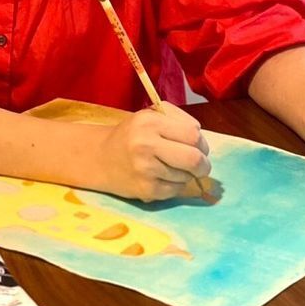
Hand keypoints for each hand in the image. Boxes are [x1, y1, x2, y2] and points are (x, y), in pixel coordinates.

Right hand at [96, 102, 210, 201]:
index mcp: (149, 121)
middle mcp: (146, 144)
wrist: (101, 157)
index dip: (202, 142)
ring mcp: (145, 169)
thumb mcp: (150, 115)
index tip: (199, 147)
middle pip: (194, 158)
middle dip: (203, 164)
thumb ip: (178, 120)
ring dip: (186, 174)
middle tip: (200, 165)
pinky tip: (163, 177)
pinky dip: (176, 185)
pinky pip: (176, 190)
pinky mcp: (146, 189)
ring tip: (172, 167)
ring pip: (187, 176)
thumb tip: (201, 138)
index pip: (192, 134)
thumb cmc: (131, 134)